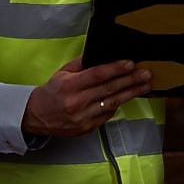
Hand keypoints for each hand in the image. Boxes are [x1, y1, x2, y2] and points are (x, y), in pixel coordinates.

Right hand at [21, 57, 151, 137]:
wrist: (37, 116)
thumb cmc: (51, 92)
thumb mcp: (62, 72)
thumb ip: (81, 64)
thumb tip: (101, 55)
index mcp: (70, 85)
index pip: (97, 75)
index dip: (116, 69)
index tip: (130, 64)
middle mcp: (77, 102)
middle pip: (109, 89)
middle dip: (130, 81)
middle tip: (146, 74)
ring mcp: (83, 117)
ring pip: (112, 104)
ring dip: (130, 94)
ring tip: (144, 86)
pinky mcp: (87, 128)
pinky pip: (107, 115)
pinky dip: (118, 105)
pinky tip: (128, 97)